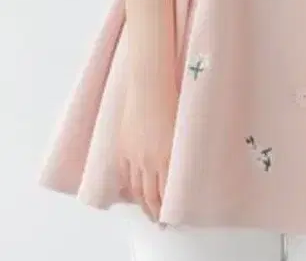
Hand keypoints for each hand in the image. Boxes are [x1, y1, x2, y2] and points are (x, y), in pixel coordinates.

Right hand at [117, 80, 176, 224]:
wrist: (150, 82)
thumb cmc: (172, 99)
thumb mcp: (182, 129)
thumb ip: (180, 152)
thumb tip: (182, 170)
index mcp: (167, 155)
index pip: (167, 193)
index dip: (169, 209)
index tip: (173, 218)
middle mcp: (149, 158)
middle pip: (151, 196)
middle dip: (156, 212)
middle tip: (161, 223)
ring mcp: (133, 154)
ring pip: (136, 188)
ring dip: (142, 203)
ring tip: (147, 212)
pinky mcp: (123, 146)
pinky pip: (124, 174)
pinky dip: (128, 186)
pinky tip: (132, 192)